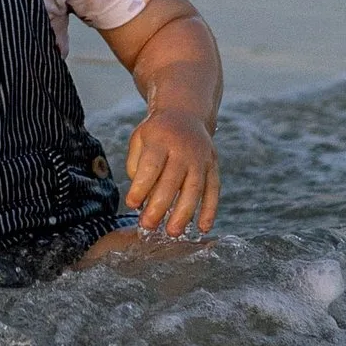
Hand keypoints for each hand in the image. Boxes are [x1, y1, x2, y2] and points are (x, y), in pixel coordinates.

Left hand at [124, 99, 218, 239]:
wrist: (185, 113)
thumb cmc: (156, 133)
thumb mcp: (139, 139)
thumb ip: (136, 165)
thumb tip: (140, 197)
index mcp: (161, 139)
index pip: (151, 166)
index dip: (141, 187)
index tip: (131, 204)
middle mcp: (183, 148)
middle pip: (172, 180)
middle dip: (159, 206)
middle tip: (148, 225)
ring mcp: (201, 158)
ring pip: (194, 188)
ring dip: (184, 213)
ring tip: (172, 232)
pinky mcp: (213, 166)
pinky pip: (214, 190)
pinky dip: (210, 210)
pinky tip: (203, 228)